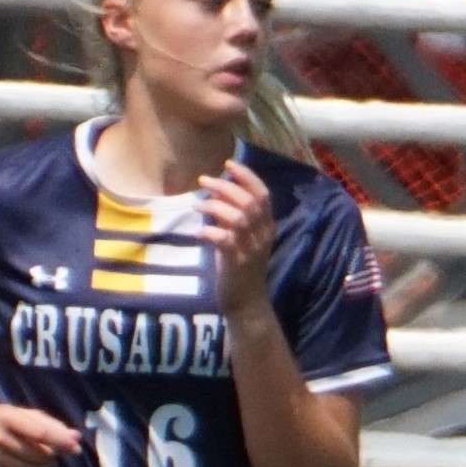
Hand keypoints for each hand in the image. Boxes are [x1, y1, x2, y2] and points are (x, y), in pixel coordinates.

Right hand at [0, 403, 77, 466]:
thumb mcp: (19, 413)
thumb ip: (48, 424)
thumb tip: (76, 438)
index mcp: (7, 417)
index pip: (40, 432)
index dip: (60, 441)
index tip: (75, 447)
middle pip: (38, 455)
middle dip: (52, 457)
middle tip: (53, 455)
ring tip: (42, 463)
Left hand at [199, 159, 278, 316]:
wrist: (246, 303)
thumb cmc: (240, 270)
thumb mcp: (243, 240)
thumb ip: (234, 220)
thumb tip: (216, 197)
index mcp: (267, 226)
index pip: (263, 193)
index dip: (247, 176)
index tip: (229, 164)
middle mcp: (263, 234)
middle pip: (249, 201)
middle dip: (226, 186)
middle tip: (204, 180)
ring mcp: (251, 248)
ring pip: (238, 217)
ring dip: (216, 206)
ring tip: (197, 204)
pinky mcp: (236, 262)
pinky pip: (225, 240)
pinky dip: (210, 231)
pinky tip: (198, 231)